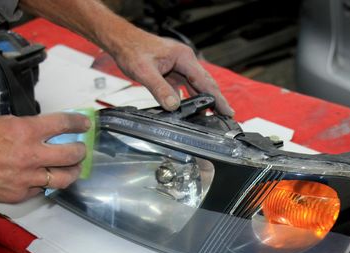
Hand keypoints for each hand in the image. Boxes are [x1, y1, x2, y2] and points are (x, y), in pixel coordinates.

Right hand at [0, 113, 89, 202]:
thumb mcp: (1, 122)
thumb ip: (27, 126)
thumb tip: (48, 130)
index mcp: (25, 131)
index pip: (63, 124)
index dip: (78, 123)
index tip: (84, 124)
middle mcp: (30, 155)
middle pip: (72, 155)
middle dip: (81, 151)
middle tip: (81, 149)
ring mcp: (26, 177)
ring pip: (64, 178)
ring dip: (73, 171)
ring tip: (73, 167)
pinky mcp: (20, 194)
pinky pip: (43, 188)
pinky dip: (47, 182)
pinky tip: (46, 177)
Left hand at [108, 25, 234, 115]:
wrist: (121, 41)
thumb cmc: (132, 49)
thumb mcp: (144, 72)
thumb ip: (160, 89)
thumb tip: (173, 106)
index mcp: (183, 57)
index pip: (204, 81)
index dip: (217, 98)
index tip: (227, 110)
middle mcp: (185, 60)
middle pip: (205, 83)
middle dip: (216, 99)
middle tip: (227, 115)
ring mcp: (179, 65)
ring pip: (196, 85)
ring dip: (204, 99)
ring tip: (214, 114)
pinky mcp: (173, 71)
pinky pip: (186, 86)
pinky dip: (191, 97)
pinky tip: (193, 108)